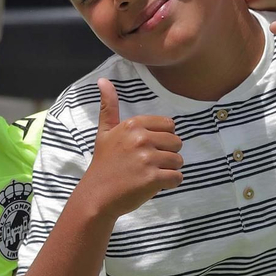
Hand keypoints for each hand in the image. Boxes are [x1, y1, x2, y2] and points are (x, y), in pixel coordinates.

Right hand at [73, 78, 182, 221]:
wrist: (97, 196)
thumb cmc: (103, 164)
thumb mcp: (104, 132)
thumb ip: (109, 107)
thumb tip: (103, 80)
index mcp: (133, 125)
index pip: (169, 125)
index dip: (163, 139)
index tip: (148, 149)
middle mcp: (141, 139)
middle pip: (176, 143)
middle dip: (167, 155)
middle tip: (148, 165)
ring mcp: (147, 159)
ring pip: (178, 161)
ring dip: (169, 170)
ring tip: (150, 175)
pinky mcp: (152, 178)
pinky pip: (177, 178)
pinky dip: (170, 183)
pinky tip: (154, 185)